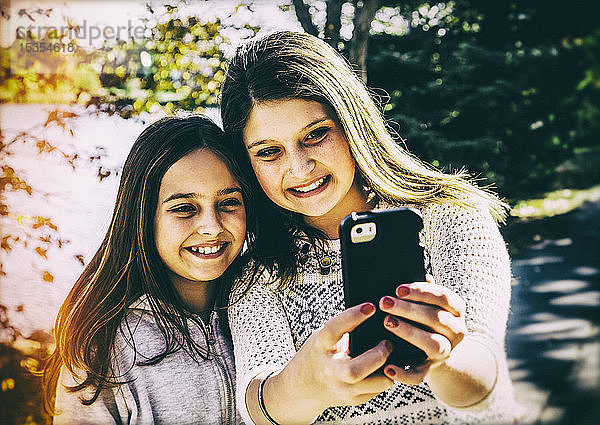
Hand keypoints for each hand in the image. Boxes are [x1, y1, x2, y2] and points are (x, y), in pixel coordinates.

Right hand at [262, 303, 394, 423]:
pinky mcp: (354, 400)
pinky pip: (379, 388)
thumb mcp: (322, 338)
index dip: (353, 316)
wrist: (302, 388)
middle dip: (378, 354)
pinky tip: (383, 366)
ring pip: (376, 383)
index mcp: (319, 347)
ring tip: (388, 354)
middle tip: (387, 342)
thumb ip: (342, 329)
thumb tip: (372, 312)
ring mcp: (342, 390)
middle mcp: (329, 371)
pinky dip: (385, 375)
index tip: (371, 307)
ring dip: (388, 367)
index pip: (334, 330)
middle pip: (355, 370)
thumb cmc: (316, 356)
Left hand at [378, 275, 466, 384]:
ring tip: (387, 322)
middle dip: (409, 309)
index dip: (421, 291)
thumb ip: (420, 289)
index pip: (444, 297)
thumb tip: (405, 268)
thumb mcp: (428, 301)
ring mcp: (445, 352)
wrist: (437, 351)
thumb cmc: (426, 317)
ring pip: (434, 344)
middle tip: (384, 302)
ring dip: (409, 332)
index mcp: (456, 310)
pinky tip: (387, 366)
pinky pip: (420, 375)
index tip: (398, 288)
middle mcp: (456, 331)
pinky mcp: (430, 370)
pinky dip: (404, 373)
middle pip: (436, 318)